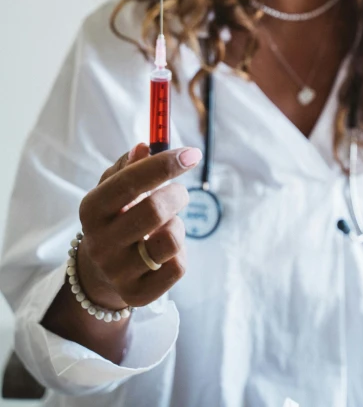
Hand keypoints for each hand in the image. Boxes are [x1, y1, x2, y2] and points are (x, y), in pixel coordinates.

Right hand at [77, 143, 201, 310]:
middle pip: (154, 210)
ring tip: (167, 225)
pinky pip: (178, 267)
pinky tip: (165, 251)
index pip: (129, 182)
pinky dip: (180, 253)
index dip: (164, 164)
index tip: (192, 153)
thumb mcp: (113, 190)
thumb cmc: (116, 217)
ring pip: (171, 240)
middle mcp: (100, 243)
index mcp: (92, 209)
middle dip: (177, 194)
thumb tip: (144, 147)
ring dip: (178, 225)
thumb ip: (128, 166)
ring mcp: (118, 272)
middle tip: (179, 192)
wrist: (100, 273)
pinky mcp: (138, 295)